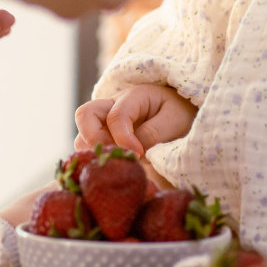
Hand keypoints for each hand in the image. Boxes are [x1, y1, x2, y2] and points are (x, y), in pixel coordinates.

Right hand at [75, 84, 196, 155]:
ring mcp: (105, 123)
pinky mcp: (106, 139)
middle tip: (115, 156)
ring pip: (82, 135)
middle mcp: (112, 106)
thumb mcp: (175, 121)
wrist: (184, 116)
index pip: (116, 116)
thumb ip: (153, 133)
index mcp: (132, 97)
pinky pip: (90, 149)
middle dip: (93, 139)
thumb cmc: (181, 115)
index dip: (123, 139)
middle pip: (84, 115)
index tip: (139, 155)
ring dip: (94, 151)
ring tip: (119, 163)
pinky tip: (117, 169)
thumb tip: (133, 152)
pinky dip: (97, 160)